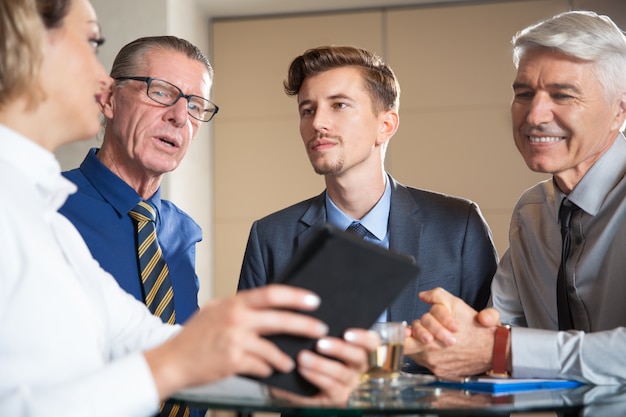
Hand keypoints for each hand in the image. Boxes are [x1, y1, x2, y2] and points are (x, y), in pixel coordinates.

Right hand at [145, 284, 333, 398]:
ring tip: (291, 361)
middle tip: (320, 329)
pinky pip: (261, 365)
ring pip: (272, 348)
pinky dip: (267, 368)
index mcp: (234, 302)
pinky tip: (269, 370)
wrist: (171, 361)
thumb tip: (265, 305)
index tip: (313, 300)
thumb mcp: (214, 310)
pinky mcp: (233, 361)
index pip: (272, 294)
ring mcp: (235, 340)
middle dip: (304, 325)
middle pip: (280, 319)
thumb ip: (238, 306)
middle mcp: (236, 318)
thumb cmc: (193, 338)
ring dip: (285, 357)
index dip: (295, 296)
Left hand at [269, 328, 378, 405]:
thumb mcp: (319, 341)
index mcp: (359, 349)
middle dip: (339, 349)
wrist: (295, 384)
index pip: (372, 342)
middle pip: (359, 357)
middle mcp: (358, 367)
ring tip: (303, 356)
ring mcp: (349, 384)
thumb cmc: (311, 355)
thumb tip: (313, 309)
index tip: (347, 333)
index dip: (363, 337)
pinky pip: (330, 386)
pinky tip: (303, 369)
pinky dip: (316, 376)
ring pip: (341, 373)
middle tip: (320, 343)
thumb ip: (323, 329)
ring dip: (321, 364)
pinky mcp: (338, 398)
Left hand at [405, 287, 499, 377]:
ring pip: (418, 356)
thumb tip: (423, 295)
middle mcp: (431, 356)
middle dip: (413, 338)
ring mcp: (436, 367)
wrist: (494, 350)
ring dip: (422, 346)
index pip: (404, 339)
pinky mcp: (442, 373)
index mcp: (431, 340)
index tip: (408, 329)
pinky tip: (440, 348)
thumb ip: (437, 296)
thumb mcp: (457, 305)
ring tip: (433, 339)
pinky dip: (431, 356)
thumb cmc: (477, 329)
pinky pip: (428, 365)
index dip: (405, 332)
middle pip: (408, 348)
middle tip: (420, 332)